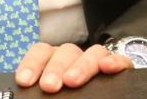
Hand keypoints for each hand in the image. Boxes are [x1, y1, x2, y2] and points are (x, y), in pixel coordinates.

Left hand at [15, 41, 132, 92]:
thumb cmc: (66, 98)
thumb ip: (44, 98)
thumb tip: (35, 97)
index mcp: (54, 65)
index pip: (42, 53)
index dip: (32, 63)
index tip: (25, 81)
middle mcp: (75, 60)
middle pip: (66, 51)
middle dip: (56, 67)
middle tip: (49, 86)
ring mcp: (98, 63)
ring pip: (93, 52)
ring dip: (82, 65)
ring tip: (73, 82)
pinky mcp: (121, 69)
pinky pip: (122, 60)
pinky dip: (115, 61)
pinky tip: (107, 67)